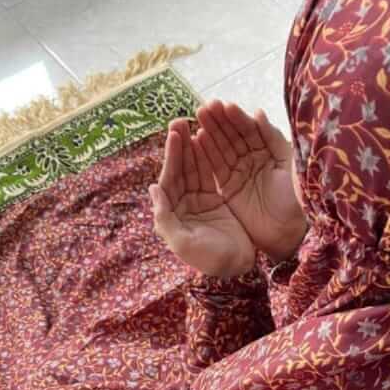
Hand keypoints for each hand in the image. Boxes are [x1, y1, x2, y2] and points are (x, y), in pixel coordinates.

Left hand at [149, 118, 255, 278]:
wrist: (236, 269)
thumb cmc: (208, 259)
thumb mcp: (183, 242)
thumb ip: (165, 218)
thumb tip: (152, 189)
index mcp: (172, 212)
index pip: (170, 178)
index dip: (172, 156)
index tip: (174, 134)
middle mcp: (183, 204)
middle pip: (180, 169)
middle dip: (179, 145)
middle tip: (180, 120)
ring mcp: (199, 201)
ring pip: (194, 168)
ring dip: (192, 147)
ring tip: (193, 124)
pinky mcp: (216, 200)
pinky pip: (210, 174)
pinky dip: (208, 158)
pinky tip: (208, 141)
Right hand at [195, 101, 307, 261]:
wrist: (291, 231)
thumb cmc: (297, 197)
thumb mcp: (288, 164)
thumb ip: (272, 138)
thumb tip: (258, 112)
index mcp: (268, 150)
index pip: (249, 130)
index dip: (237, 118)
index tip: (225, 105)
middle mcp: (251, 159)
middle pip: (232, 137)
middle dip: (219, 121)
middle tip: (205, 107)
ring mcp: (239, 174)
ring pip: (221, 150)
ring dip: (209, 134)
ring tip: (198, 119)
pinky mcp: (228, 189)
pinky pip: (215, 169)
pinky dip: (205, 155)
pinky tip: (197, 140)